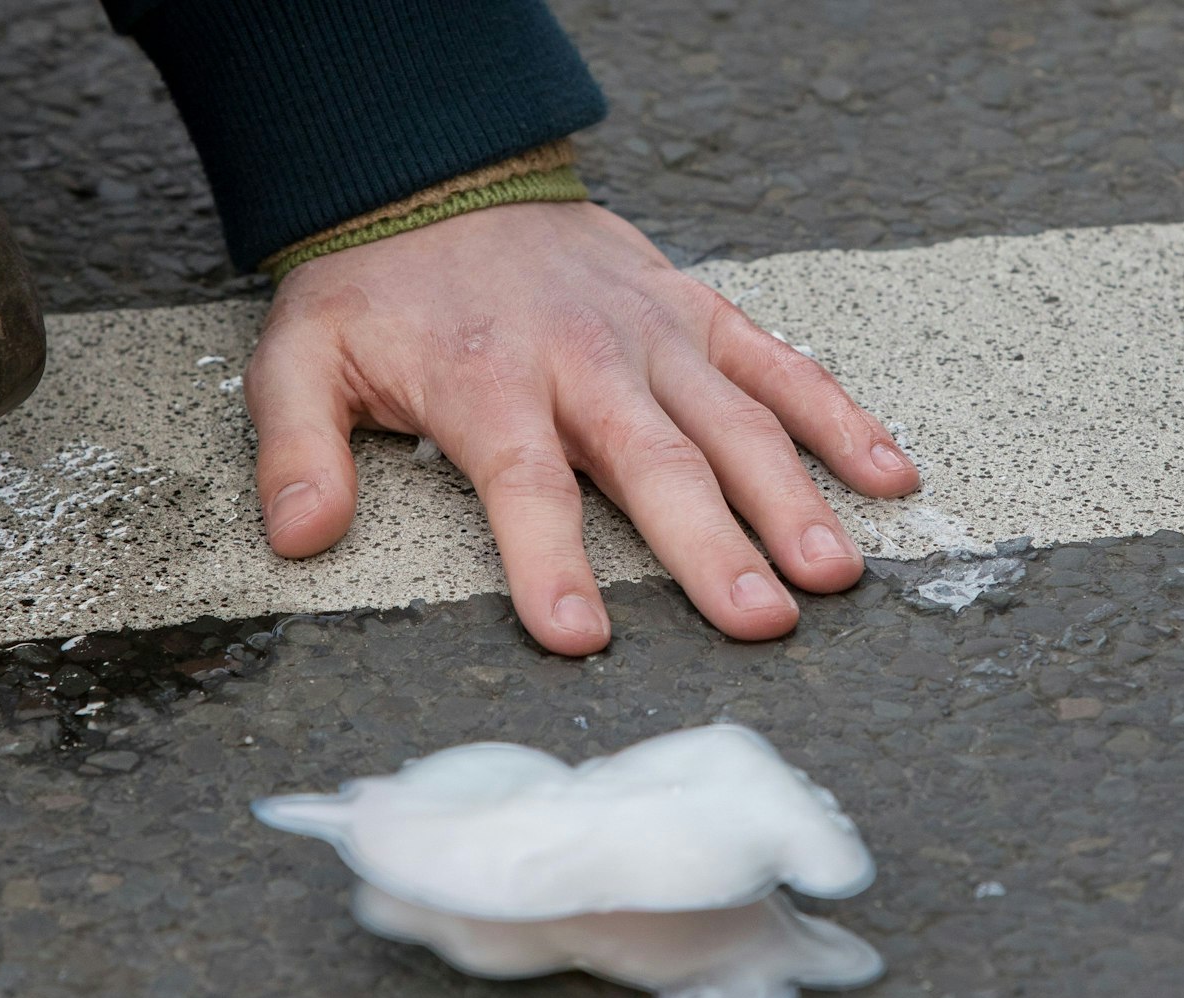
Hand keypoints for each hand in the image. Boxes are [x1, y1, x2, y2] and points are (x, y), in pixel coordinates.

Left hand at [246, 201, 919, 655]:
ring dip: (788, 496)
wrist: (443, 178)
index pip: (523, 481)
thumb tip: (301, 537)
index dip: (550, 559)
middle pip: (654, 462)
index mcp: (485, 380)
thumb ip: (296, 447)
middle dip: (709, 546)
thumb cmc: (379, 288)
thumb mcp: (301, 357)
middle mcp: (581, 359)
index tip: (579, 635)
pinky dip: (837, 416)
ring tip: (831, 572)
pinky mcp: (694, 310)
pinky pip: (778, 362)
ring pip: (733, 419)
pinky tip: (887, 477)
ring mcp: (650, 333)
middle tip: (759, 622)